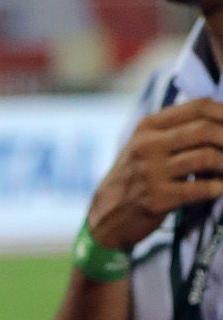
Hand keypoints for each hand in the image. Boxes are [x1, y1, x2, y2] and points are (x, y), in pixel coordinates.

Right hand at [89, 99, 222, 249]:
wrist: (108, 212)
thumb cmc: (137, 176)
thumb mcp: (146, 145)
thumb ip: (176, 130)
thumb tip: (221, 124)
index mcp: (148, 126)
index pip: (198, 107)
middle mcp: (147, 145)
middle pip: (205, 129)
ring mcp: (151, 171)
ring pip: (206, 157)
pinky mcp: (157, 197)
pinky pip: (201, 189)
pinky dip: (219, 188)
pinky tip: (220, 188)